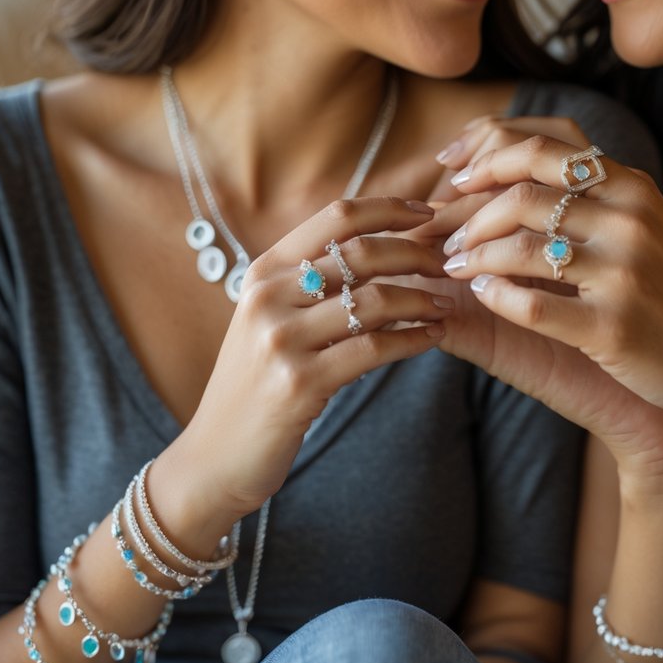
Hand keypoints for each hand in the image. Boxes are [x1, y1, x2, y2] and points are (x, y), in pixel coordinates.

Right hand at [160, 197, 451, 524]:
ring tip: (444, 304)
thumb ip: (308, 282)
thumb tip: (374, 244)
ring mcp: (281, 340)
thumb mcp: (270, 320)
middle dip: (416, 253)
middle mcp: (268, 296)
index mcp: (263, 271)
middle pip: (361, 253)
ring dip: (421, 299)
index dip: (390, 208)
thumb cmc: (256, 384)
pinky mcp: (300, 383)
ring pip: (373, 301)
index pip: (336, 216)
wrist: (216, 455)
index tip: (429, 212)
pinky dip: (413, 339)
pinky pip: (373, 349)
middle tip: (446, 265)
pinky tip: (433, 337)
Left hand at [441, 135, 662, 438]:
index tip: (450, 175)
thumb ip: (591, 200)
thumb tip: (512, 175)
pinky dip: (496, 298)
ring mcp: (624, 274)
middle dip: (466, 211)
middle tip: (442, 234)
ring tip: (454, 267)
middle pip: (521, 191)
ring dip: (473, 256)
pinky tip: (483, 297)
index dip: (484, 155)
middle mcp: (630, 220)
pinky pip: (533, 305)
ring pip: (520, 247)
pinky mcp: (615, 328)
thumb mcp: (645, 229)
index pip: (542, 146)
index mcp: (633, 188)